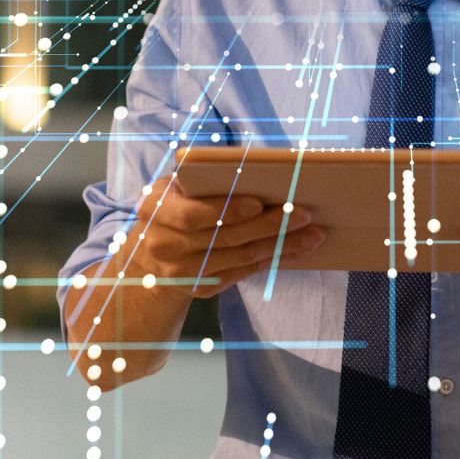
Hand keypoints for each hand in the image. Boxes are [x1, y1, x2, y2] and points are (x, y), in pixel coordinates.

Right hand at [117, 185, 325, 298]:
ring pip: (240, 258)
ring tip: (312, 234)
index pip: (193, 215)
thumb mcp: (173, 187)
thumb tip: (260, 170)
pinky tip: (295, 249)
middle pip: (225, 238)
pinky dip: (271, 260)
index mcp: (154, 210)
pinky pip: (243, 273)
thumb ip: (202, 181)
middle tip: (304, 214)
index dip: (227, 210)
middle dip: (269, 226)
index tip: (260, 202)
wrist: (147, 257)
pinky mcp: (200, 288)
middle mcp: (164, 245)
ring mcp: (181, 272)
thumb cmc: (171, 206)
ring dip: (281, 246)